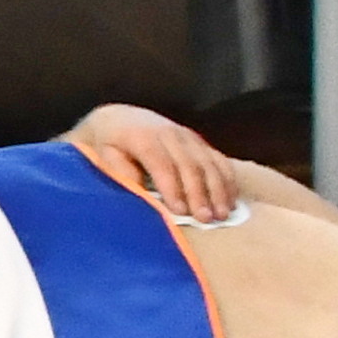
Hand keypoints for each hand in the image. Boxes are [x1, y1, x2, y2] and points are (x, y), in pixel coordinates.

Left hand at [64, 102, 239, 224]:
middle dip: (199, 194)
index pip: (161, 164)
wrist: (122, 119)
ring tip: (222, 214)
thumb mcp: (105, 156)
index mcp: (143, 138)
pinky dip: (227, 181)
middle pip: (190, 165)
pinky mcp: (200, 142)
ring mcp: (188, 137)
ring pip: (209, 163)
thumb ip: (120, 172)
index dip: (172, 188)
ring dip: (218, 190)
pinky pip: (219, 160)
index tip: (179, 212)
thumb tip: (138, 193)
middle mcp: (170, 134)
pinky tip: (231, 200)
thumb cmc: (110, 145)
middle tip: (206, 219)